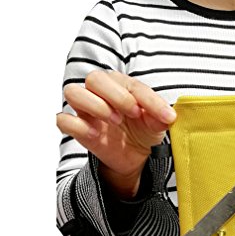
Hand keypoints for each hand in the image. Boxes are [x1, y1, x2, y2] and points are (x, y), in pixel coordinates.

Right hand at [56, 71, 175, 198]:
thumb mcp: (157, 125)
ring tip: (115, 121)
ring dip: (94, 105)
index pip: (131, 84)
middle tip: (133, 114)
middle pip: (95, 79)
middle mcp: (100, 93)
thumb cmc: (144, 131)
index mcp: (122, 86)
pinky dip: (77, 125)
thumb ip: (161, 118)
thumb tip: (169, 116)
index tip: (166, 116)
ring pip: (73, 92)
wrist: (135, 156)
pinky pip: (63, 120)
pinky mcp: (79, 129)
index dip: (149, 99)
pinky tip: (96, 134)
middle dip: (117, 96)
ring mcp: (86, 111)